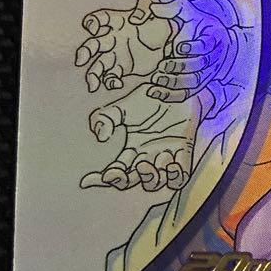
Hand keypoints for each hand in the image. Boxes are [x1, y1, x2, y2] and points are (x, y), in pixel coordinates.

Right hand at [74, 0, 172, 91]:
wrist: (171, 40)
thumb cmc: (160, 20)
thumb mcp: (156, 7)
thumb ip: (146, 7)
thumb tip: (135, 19)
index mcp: (119, 21)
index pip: (101, 18)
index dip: (93, 22)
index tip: (93, 29)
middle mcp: (112, 38)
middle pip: (94, 44)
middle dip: (85, 51)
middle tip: (81, 60)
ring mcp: (116, 54)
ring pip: (98, 64)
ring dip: (93, 74)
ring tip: (93, 85)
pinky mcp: (123, 67)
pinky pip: (111, 76)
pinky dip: (110, 81)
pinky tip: (116, 84)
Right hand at [80, 83, 204, 191]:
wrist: (177, 87)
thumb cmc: (151, 99)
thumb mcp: (121, 107)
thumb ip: (104, 118)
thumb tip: (101, 137)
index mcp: (131, 150)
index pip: (114, 171)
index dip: (101, 179)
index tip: (87, 180)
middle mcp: (147, 157)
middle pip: (132, 181)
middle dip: (125, 180)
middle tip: (131, 164)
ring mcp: (165, 157)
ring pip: (156, 182)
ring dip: (150, 177)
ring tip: (150, 161)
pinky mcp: (184, 152)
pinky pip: (180, 177)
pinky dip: (175, 177)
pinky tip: (171, 165)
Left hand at [143, 0, 239, 103]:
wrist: (212, 39)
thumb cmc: (198, 23)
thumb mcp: (187, 11)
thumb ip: (170, 8)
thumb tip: (151, 9)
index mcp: (213, 37)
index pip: (207, 44)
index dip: (195, 47)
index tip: (179, 46)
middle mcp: (213, 57)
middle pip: (200, 66)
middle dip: (180, 66)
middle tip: (162, 65)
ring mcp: (207, 73)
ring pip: (193, 83)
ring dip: (174, 82)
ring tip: (156, 78)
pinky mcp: (197, 84)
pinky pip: (186, 94)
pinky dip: (170, 95)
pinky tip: (153, 91)